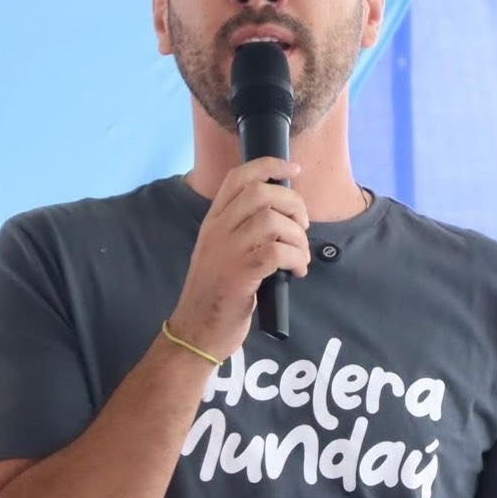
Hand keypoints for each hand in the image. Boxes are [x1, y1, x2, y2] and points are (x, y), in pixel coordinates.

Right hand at [169, 158, 309, 359]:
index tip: (293, 170)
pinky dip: (297, 259)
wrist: (195, 331)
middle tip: (301, 227)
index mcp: (213, 221)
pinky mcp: (240, 275)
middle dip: (294, 205)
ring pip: (273, 221)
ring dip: (298, 237)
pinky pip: (278, 252)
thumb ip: (241, 228)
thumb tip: (282, 213)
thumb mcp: (219, 251)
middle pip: (262, 193)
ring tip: (299, 256)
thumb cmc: (215, 293)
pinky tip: (296, 271)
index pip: (238, 177)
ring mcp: (227, 252)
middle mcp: (218, 231)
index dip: (270, 166)